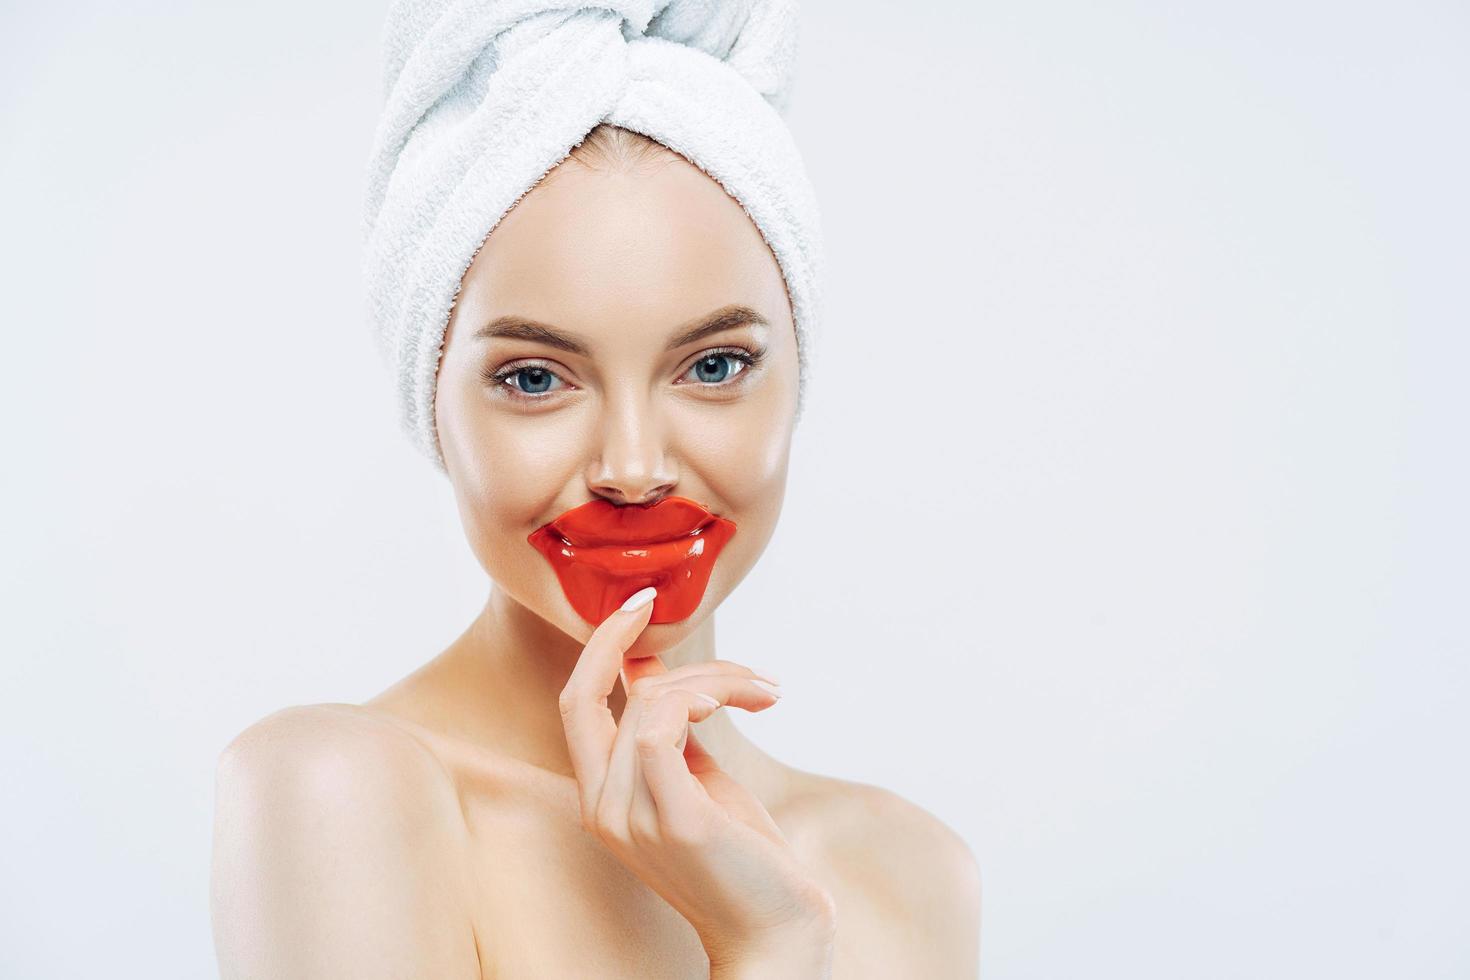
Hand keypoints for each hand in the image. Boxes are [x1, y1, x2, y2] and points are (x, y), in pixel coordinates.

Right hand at [557, 587, 836, 971]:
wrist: (776, 929)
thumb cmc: (741, 855)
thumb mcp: (694, 775)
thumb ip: (666, 725)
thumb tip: (645, 662)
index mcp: (601, 796)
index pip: (576, 701)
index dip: (598, 644)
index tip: (639, 603)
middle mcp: (603, 808)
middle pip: (600, 692)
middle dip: (638, 642)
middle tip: (699, 631)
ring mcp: (633, 818)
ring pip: (650, 702)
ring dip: (716, 679)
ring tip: (764, 693)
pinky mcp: (675, 821)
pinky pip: (658, 730)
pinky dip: (697, 698)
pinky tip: (738, 703)